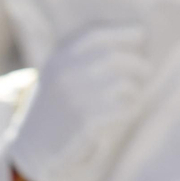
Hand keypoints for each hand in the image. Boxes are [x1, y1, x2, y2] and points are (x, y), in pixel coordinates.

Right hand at [9, 23, 149, 180]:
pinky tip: (127, 111)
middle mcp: (65, 76)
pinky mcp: (86, 122)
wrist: (34, 148)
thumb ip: (86, 55)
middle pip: (114, 58)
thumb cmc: (57, 107)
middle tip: (145, 70)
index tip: (141, 34)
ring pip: (124, 84)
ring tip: (133, 94)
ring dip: (136, 88)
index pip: (96, 35)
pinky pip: (124, 108)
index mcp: (58, 60)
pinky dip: (131, 108)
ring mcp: (75, 99)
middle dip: (137, 62)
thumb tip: (137, 36)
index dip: (123, 32)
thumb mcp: (59, 74)